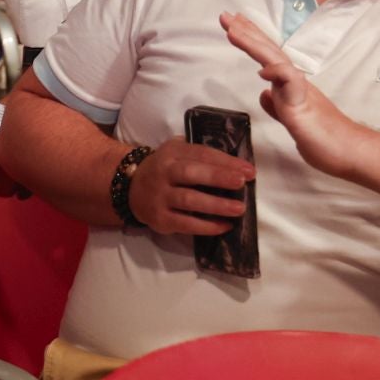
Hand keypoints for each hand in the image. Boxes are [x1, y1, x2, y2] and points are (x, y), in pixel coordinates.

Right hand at [127, 136, 252, 236]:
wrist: (130, 187)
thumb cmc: (165, 169)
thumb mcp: (176, 153)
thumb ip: (199, 154)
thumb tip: (236, 164)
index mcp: (171, 153)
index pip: (200, 154)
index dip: (225, 161)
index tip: (249, 170)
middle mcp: (164, 173)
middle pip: (191, 173)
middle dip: (218, 177)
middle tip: (242, 182)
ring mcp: (160, 197)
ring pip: (189, 200)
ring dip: (216, 205)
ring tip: (239, 209)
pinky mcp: (160, 219)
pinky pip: (185, 224)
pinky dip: (207, 226)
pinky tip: (225, 226)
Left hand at [221, 11, 369, 179]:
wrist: (353, 153)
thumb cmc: (327, 140)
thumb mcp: (294, 123)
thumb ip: (278, 107)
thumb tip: (265, 93)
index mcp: (291, 87)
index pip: (269, 59)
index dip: (252, 40)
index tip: (234, 25)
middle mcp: (295, 83)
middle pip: (269, 52)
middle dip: (247, 32)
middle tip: (225, 15)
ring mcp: (300, 92)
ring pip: (275, 60)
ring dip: (253, 43)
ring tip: (232, 29)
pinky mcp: (305, 106)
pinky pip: (291, 83)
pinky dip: (276, 72)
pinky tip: (262, 70)